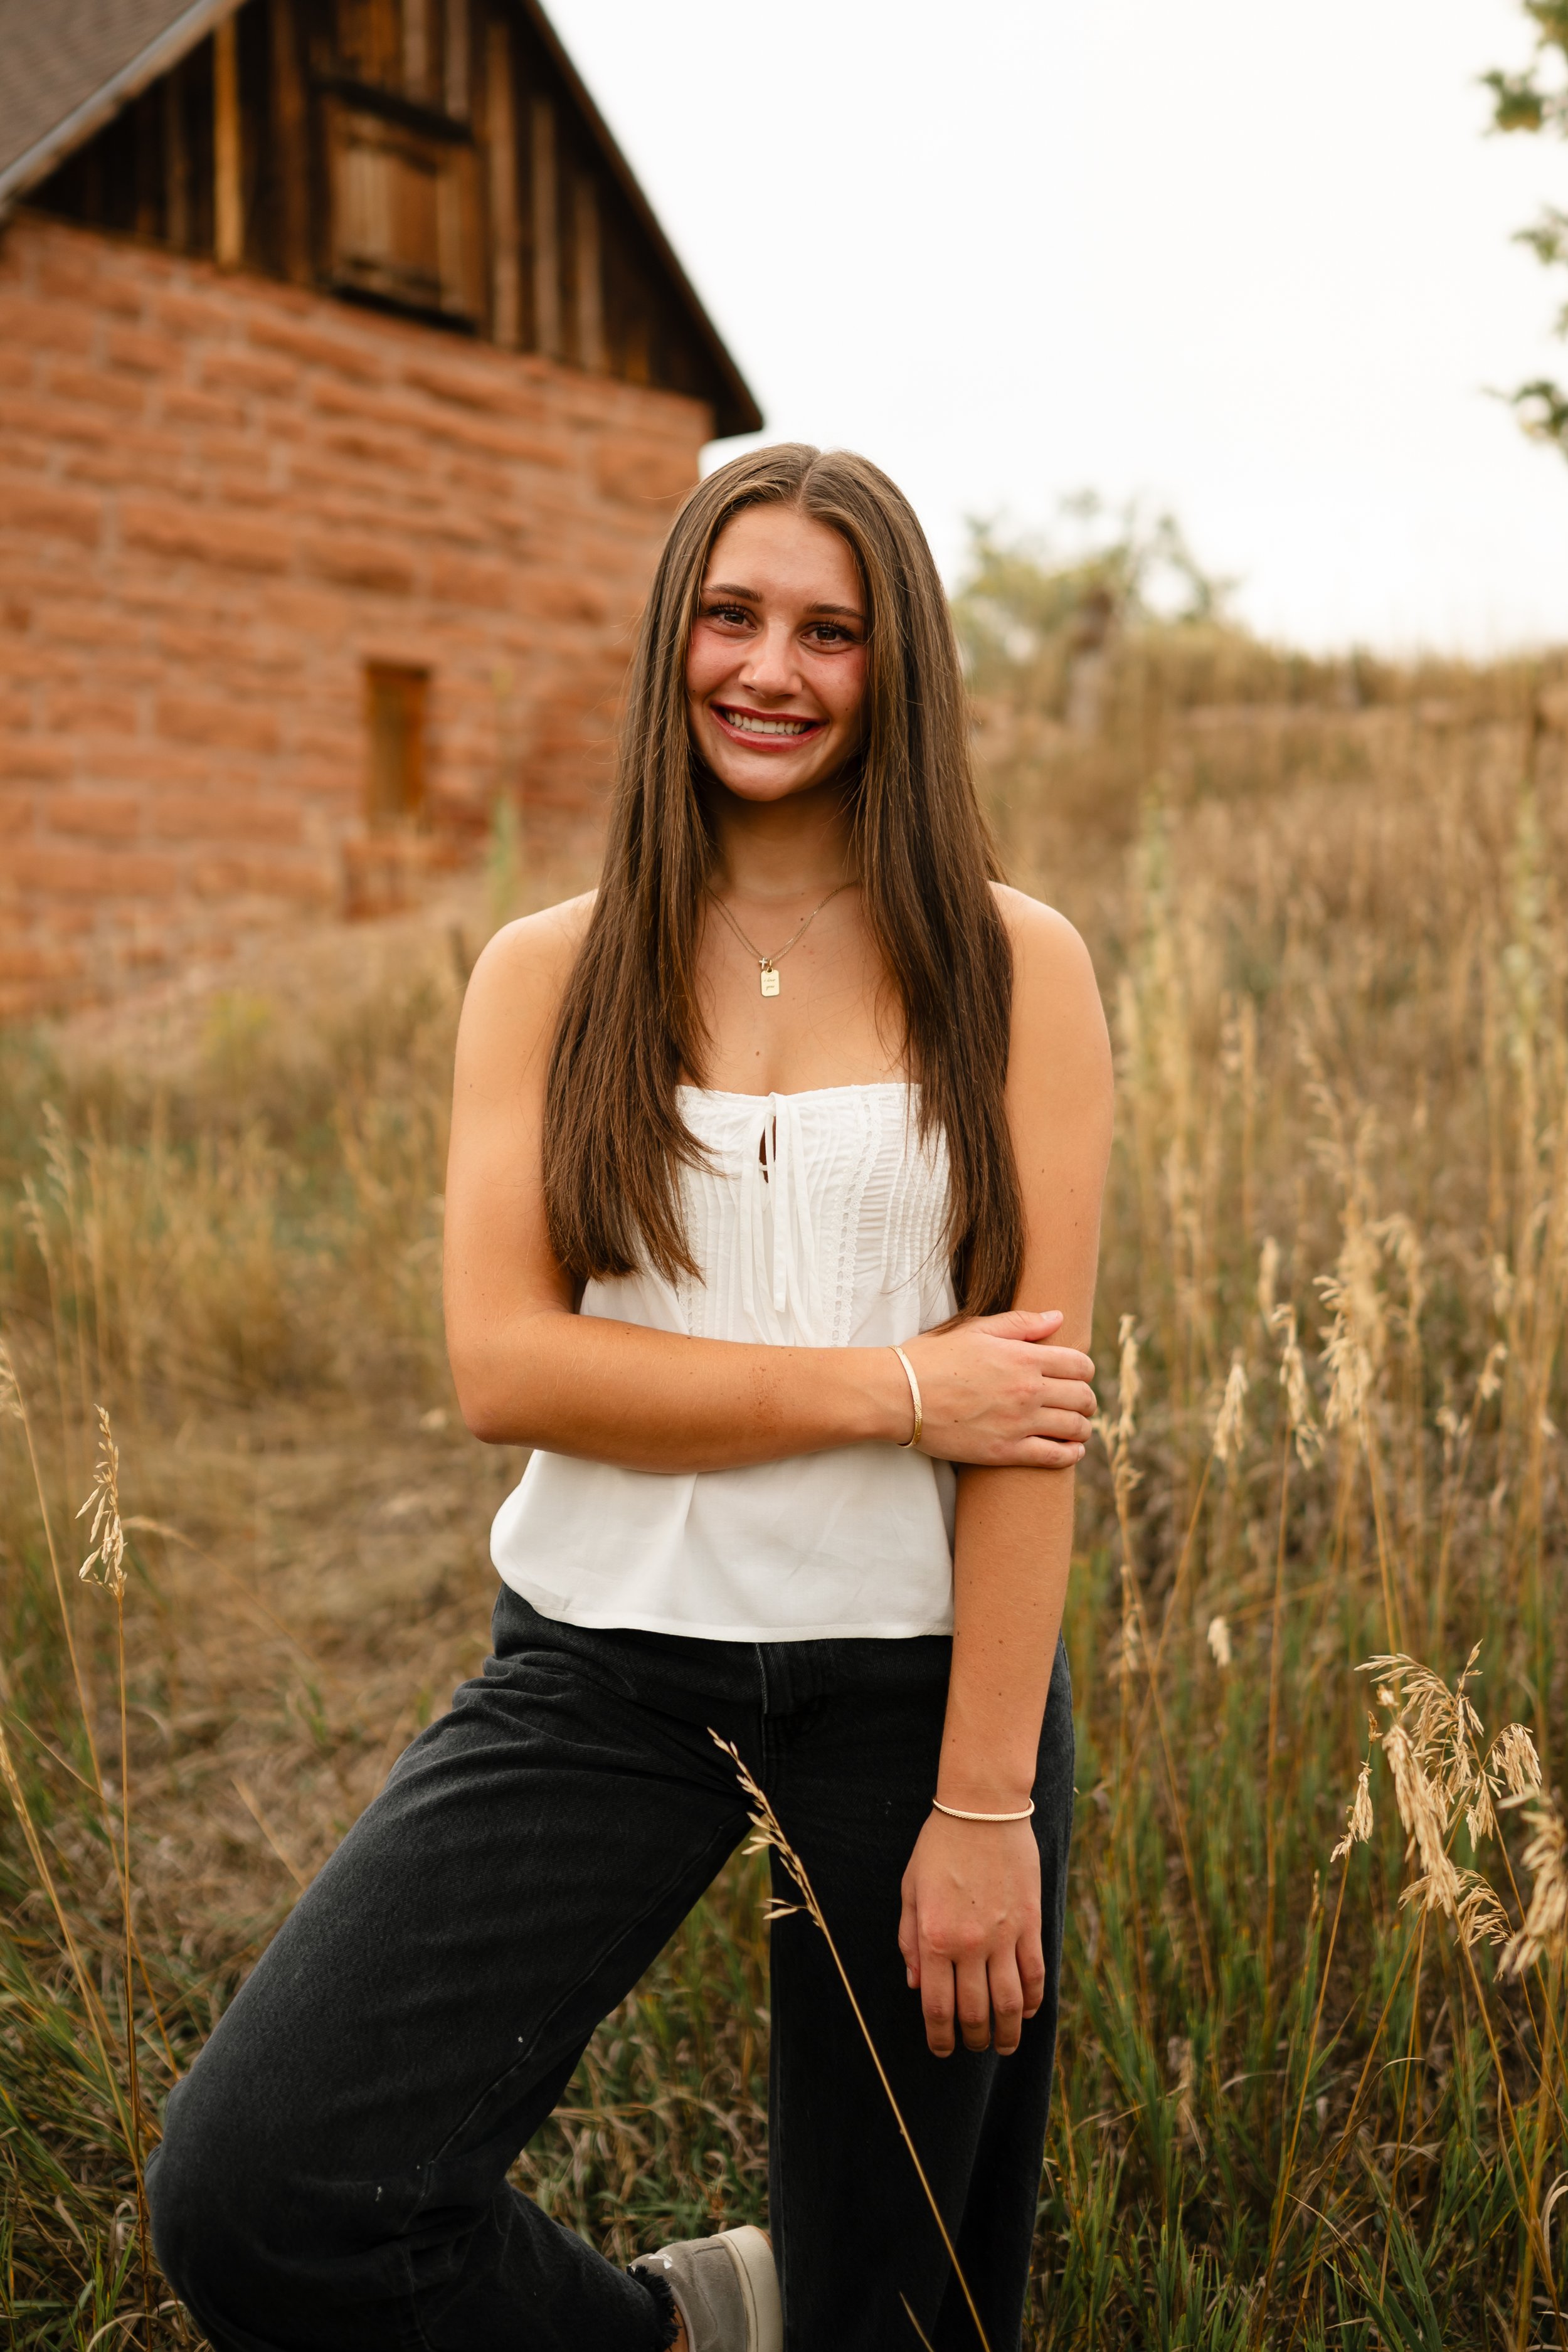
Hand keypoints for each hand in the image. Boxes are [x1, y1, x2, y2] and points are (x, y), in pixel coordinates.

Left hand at [897, 1811, 1043, 2056]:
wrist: (982, 1808)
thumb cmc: (939, 1845)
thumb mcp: (910, 1890)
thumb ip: (910, 1940)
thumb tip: (917, 1985)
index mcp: (935, 1938)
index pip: (938, 2007)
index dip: (940, 2037)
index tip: (942, 2049)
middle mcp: (971, 1944)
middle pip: (977, 2013)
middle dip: (974, 2039)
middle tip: (974, 2045)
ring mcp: (1005, 1936)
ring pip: (1011, 2004)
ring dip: (1008, 2033)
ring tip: (1003, 2045)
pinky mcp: (1031, 1923)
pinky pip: (1036, 1974)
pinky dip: (1033, 2001)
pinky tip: (1027, 2011)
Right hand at [902, 1310, 1093, 1466]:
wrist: (899, 1394)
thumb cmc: (933, 1357)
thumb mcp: (975, 1330)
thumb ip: (1021, 1323)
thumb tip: (1058, 1318)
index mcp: (1023, 1358)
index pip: (1080, 1365)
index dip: (1085, 1370)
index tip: (1079, 1375)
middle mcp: (1028, 1390)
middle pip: (1083, 1397)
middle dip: (1088, 1400)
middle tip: (1082, 1402)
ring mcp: (1018, 1423)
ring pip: (1075, 1428)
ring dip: (1083, 1427)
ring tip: (1079, 1428)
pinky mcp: (1005, 1451)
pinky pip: (1053, 1457)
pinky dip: (1071, 1454)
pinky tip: (1072, 1451)